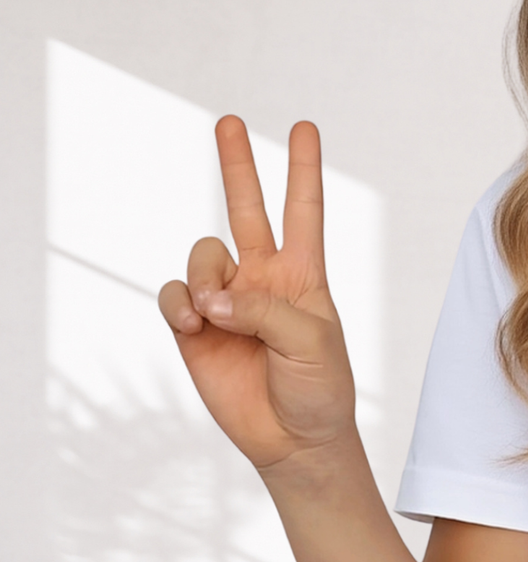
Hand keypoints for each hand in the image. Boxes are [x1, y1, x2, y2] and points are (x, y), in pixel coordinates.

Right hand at [157, 116, 356, 471]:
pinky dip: (180, 304)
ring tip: (216, 313)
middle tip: (229, 122)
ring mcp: (227, 301)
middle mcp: (262, 279)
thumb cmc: (319, 388)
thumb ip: (264, 310)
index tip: (305, 127)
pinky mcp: (195, 329)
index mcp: (303, 274)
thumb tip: (212, 299)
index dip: (303, 169)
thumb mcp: (311, 342)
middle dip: (237, 166)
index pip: (304, 210)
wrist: (295, 439)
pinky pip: (174, 297)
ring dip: (205, 277)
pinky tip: (194, 323)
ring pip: (203, 256)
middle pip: (246, 209)